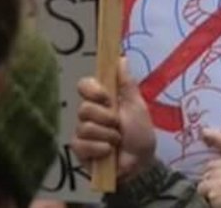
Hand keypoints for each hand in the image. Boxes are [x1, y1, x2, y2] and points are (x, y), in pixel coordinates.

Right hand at [72, 58, 157, 180]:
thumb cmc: (139, 132)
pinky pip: (82, 144)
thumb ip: (126, 84)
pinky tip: (108, 153)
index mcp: (102, 100)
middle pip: (84, 108)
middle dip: (106, 118)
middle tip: (118, 125)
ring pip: (84, 127)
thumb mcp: (136, 105)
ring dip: (107, 135)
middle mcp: (89, 114)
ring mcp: (82, 132)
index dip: (92, 90)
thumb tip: (121, 58)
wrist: (140, 162)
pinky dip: (100, 148)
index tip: (106, 97)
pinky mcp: (79, 150)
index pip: (84, 85)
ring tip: (117, 141)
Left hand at [198, 128, 220, 207]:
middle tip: (219, 191)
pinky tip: (215, 201)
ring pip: (205, 178)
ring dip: (207, 188)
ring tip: (219, 197)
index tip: (204, 132)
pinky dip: (204, 196)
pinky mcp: (216, 187)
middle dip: (210, 177)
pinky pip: (201, 188)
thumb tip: (213, 166)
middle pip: (211, 165)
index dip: (216, 138)